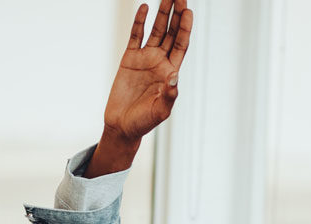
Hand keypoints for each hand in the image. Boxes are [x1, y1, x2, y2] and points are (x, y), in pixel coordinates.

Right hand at [89, 0, 192, 176]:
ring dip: (161, 15)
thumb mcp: (159, 112)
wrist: (121, 126)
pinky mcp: (129, 59)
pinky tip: (144, 8)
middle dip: (176, 15)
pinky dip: (139, 22)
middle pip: (171, 33)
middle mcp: (160, 62)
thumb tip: (174, 77)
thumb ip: (168, 96)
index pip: (181, 45)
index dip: (185, 29)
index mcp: (170, 72)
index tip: (188, 12)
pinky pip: (135, 36)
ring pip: (156, 31)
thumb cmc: (144, 122)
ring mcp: (145, 59)